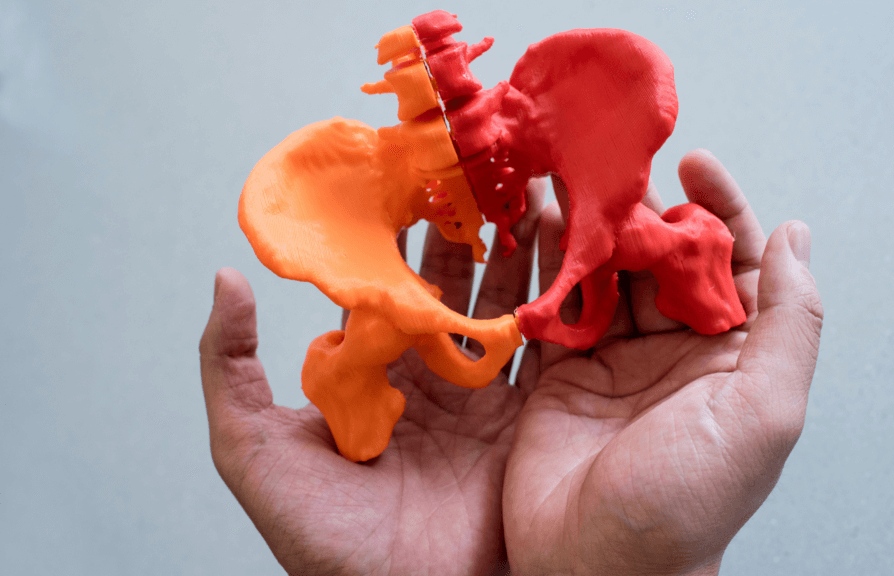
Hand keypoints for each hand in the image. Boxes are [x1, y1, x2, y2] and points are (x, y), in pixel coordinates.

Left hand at [199, 183, 543, 574]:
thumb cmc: (323, 538)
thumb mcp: (253, 449)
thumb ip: (231, 366)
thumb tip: (227, 277)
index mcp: (377, 371)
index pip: (392, 283)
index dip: (402, 230)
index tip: (413, 175)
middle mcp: (435, 376)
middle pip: (458, 284)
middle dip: (472, 228)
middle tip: (485, 169)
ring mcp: (488, 397)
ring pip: (508, 306)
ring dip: (522, 254)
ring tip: (531, 195)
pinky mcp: (533, 420)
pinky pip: (550, 352)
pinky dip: (560, 305)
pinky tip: (570, 258)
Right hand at [503, 150, 823, 574]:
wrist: (595, 567)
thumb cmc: (688, 502)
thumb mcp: (762, 411)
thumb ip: (788, 322)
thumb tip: (797, 236)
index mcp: (733, 355)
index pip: (734, 261)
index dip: (719, 206)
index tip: (693, 161)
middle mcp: (677, 351)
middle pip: (665, 257)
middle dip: (643, 209)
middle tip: (612, 169)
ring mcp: (616, 359)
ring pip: (608, 274)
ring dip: (591, 229)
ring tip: (568, 184)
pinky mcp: (562, 372)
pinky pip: (558, 305)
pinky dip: (546, 265)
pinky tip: (531, 228)